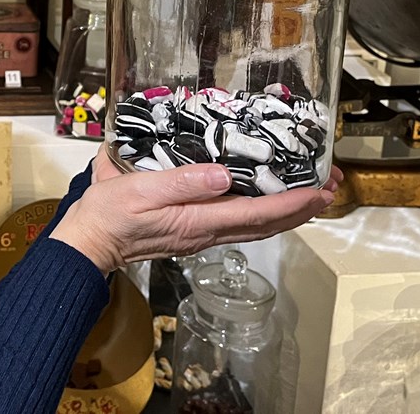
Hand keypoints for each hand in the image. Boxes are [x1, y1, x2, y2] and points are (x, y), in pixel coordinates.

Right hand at [49, 153, 340, 274]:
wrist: (88, 243)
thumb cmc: (109, 214)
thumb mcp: (140, 190)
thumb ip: (183, 183)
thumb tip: (224, 176)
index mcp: (198, 221)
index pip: (257, 213)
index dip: (292, 203)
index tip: (321, 190)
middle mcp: (207, 232)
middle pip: (266, 224)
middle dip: (301, 208)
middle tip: (330, 187)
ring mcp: (200, 234)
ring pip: (256, 226)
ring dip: (287, 211)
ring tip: (310, 193)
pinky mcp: (192, 231)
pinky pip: (240, 224)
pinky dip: (264, 212)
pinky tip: (266, 200)